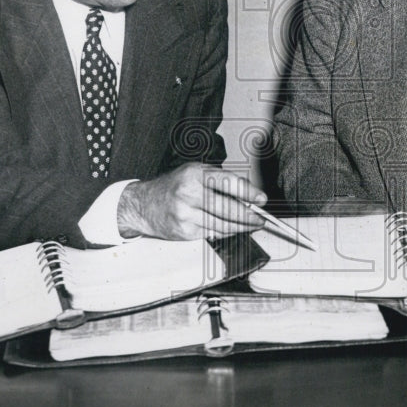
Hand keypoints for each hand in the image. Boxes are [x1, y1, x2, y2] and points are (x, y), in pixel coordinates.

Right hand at [116, 164, 266, 240]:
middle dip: (249, 215)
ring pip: (222, 225)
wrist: (144, 205)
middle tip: (261, 218)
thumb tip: (248, 194)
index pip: (227, 182)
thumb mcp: (195, 173)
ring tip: (253, 224)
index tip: (261, 199)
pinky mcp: (184, 232)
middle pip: (227, 209)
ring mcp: (185, 215)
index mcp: (194, 175)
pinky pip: (213, 233)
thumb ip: (220, 181)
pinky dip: (227, 232)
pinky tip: (234, 229)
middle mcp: (188, 194)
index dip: (247, 192)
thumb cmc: (174, 186)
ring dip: (242, 227)